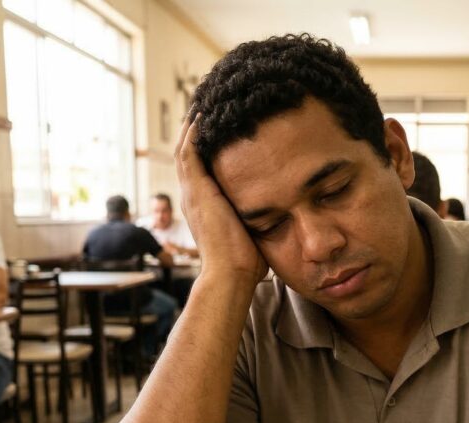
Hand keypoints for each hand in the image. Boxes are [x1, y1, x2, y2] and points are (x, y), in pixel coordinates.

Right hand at [175, 115, 267, 286]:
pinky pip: (188, 153)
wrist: (231, 275)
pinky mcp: (197, 191)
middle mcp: (193, 196)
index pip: (202, 166)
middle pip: (189, 152)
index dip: (207, 145)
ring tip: (203, 102)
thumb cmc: (246, 262)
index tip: (219, 126)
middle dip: (197, 128)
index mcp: (205, 204)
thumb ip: (260, 216)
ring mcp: (192, 193)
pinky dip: (192, 133)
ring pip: (185, 148)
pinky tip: (200, 115)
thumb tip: (283, 212)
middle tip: (207, 105)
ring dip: (192, 125)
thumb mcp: (254, 230)